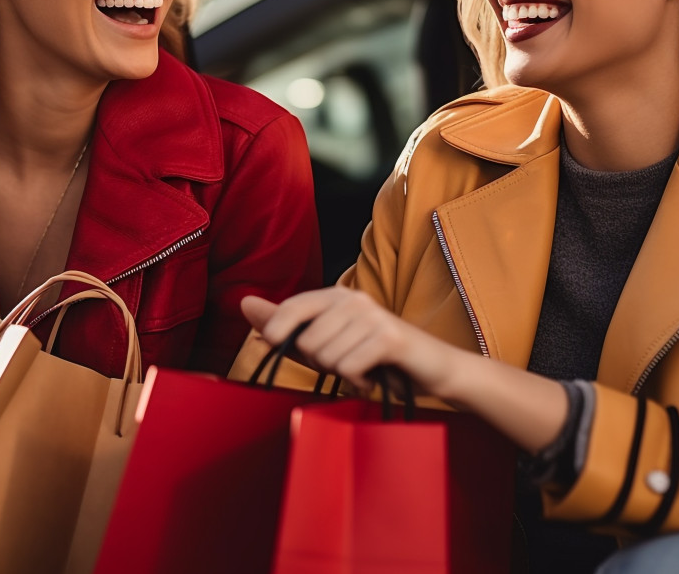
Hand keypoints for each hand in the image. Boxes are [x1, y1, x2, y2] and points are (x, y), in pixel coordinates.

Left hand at [244, 288, 571, 452]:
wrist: (434, 371)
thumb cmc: (376, 360)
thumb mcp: (327, 343)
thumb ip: (286, 325)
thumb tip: (244, 304)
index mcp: (336, 295)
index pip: (291, 308)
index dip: (277, 332)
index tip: (280, 349)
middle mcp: (353, 298)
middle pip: (307, 341)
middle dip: (321, 364)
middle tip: (345, 365)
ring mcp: (372, 315)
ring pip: (326, 357)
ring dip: (342, 375)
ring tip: (363, 370)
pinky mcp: (388, 337)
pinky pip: (348, 366)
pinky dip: (358, 382)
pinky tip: (373, 378)